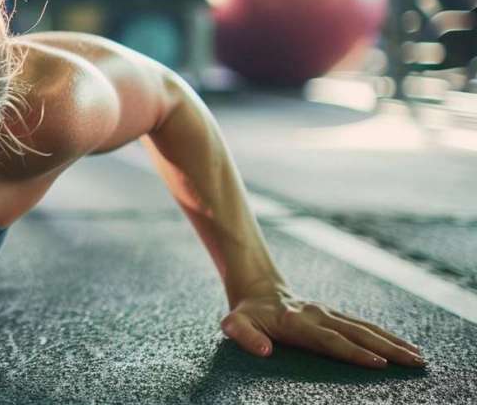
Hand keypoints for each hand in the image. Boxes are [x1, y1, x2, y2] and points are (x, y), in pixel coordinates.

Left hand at [219, 287, 424, 368]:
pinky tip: (404, 346)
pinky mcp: (336, 314)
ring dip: (393, 342)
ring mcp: (329, 313)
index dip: (353, 352)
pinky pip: (364, 326)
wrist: (257, 288)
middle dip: (387, 348)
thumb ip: (245, 337)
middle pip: (357, 333)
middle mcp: (318, 315)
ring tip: (418, 357)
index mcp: (296, 321)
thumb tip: (264, 352)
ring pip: (366, 328)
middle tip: (414, 362)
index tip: (379, 363)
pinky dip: (386, 336)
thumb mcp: (234, 324)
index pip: (330, 340)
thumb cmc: (246, 314)